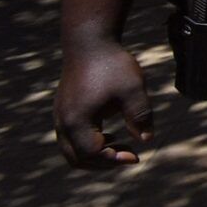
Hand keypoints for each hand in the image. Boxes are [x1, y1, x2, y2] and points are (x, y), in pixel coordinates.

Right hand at [55, 35, 152, 166]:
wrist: (89, 43)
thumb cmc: (112, 65)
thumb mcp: (133, 89)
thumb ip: (140, 116)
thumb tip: (146, 140)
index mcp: (77, 120)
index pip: (92, 153)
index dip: (114, 159)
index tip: (135, 156)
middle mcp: (63, 122)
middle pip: (77, 159)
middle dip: (103, 163)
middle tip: (128, 155)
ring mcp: (60, 117)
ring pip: (71, 151)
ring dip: (95, 155)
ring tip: (121, 145)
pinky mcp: (63, 111)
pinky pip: (70, 139)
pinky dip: (87, 145)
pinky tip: (110, 135)